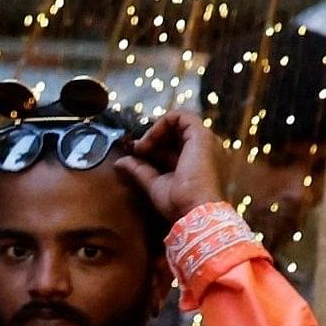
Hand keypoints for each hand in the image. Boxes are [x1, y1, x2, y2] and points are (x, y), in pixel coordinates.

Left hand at [112, 110, 226, 221]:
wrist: (193, 210)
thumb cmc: (179, 203)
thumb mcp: (154, 183)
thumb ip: (139, 170)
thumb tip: (120, 162)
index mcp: (197, 160)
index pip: (172, 144)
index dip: (152, 144)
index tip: (136, 153)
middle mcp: (204, 148)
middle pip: (174, 132)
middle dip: (151, 137)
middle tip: (136, 150)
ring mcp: (205, 140)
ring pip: (177, 122)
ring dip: (154, 132)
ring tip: (141, 149)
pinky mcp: (201, 134)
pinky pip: (180, 115)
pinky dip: (160, 124)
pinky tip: (149, 142)